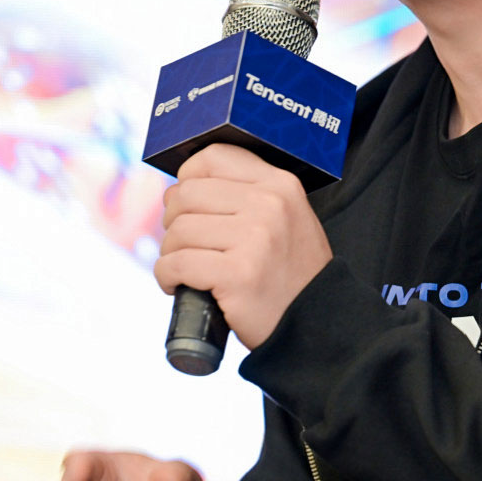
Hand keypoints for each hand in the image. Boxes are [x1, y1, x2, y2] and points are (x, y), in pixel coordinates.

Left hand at [155, 143, 332, 348]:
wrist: (315, 323)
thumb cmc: (290, 273)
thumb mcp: (286, 218)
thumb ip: (247, 196)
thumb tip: (180, 188)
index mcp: (280, 185)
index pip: (214, 157)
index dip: (188, 177)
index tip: (188, 204)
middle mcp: (269, 204)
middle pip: (186, 194)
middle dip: (173, 221)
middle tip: (184, 245)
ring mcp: (255, 238)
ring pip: (178, 231)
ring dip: (170, 252)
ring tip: (185, 268)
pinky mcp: (237, 274)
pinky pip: (176, 264)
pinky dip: (166, 276)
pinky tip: (177, 285)